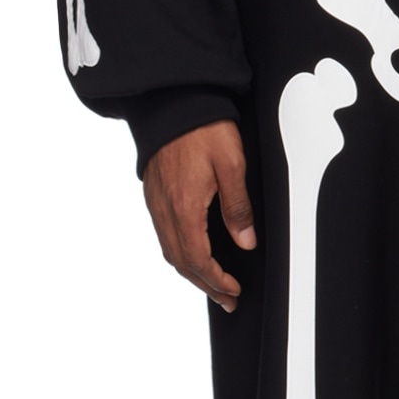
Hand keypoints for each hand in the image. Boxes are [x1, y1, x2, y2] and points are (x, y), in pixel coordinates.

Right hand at [142, 120, 255, 311]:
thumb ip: (238, 207)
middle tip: (227, 300)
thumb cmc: (204, 127)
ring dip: (192, 272)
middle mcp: (164, 209)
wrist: (173, 99)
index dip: (216, 280)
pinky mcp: (153, 193)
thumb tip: (245, 242)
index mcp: (184, 207)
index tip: (234, 291)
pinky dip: (180, 253)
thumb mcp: (232, 164)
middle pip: (181, 262)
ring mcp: (155, 202)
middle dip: (205, 285)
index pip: (198, 259)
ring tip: (212, 285)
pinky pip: (164, 234)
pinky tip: (193, 254)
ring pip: (170, 250)